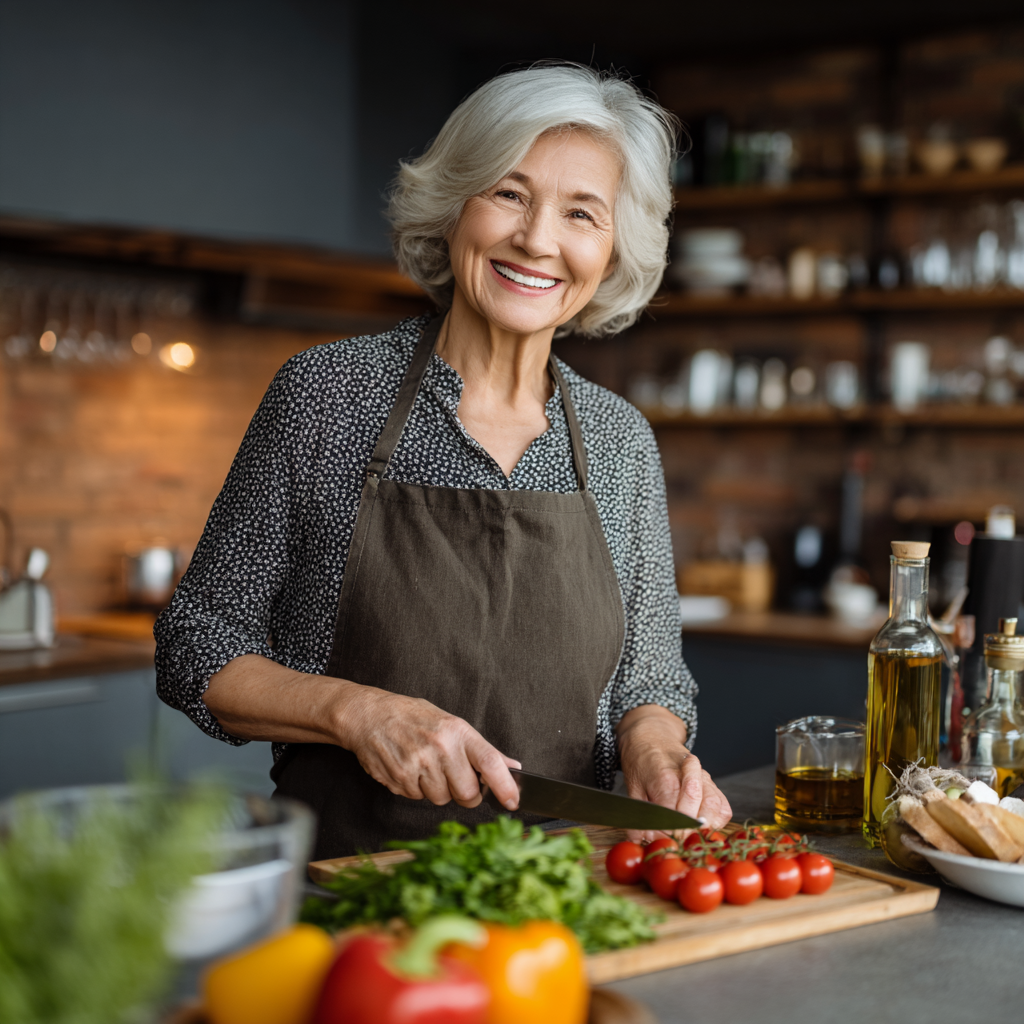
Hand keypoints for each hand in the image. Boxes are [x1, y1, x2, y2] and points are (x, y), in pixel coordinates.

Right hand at [334, 685, 521, 810]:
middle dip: (465, 794)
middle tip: (454, 779)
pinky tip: (409, 768)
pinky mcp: (399, 778)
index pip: (490, 762)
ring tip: (425, 766)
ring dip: (437, 790)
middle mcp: (440, 747)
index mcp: (457, 731)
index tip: (513, 801)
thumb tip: (513, 766)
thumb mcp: (450, 723)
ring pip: (441, 799)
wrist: (369, 715)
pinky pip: (417, 798)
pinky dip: (416, 789)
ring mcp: (418, 764)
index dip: (505, 786)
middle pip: (467, 793)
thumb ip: (481, 749)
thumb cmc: (412, 717)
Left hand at [616, 704, 731, 843]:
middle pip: (700, 813)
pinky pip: (723, 806)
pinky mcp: (712, 782)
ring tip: (691, 833)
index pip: (674, 816)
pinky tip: (704, 824)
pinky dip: (717, 820)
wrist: (651, 735)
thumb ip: (638, 815)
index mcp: (665, 779)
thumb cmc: (641, 761)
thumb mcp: (632, 787)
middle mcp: (689, 778)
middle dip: (687, 832)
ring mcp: (704, 779)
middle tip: (674, 838)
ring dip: (705, 827)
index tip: (658, 838)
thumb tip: (640, 839)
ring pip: (715, 808)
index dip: (667, 833)